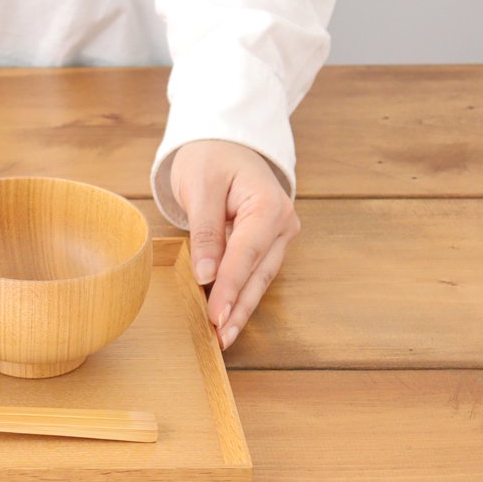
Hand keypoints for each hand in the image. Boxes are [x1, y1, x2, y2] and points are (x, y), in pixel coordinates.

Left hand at [170, 140, 299, 349]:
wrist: (223, 143)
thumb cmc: (210, 158)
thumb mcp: (200, 188)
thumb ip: (205, 232)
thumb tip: (206, 274)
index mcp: (269, 205)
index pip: (246, 254)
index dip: (230, 287)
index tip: (215, 315)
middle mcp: (281, 223)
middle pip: (258, 273)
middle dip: (239, 307)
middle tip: (220, 338)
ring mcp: (278, 235)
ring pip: (259, 278)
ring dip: (241, 307)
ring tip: (222, 337)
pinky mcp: (266, 243)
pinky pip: (254, 272)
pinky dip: (240, 294)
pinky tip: (226, 315)